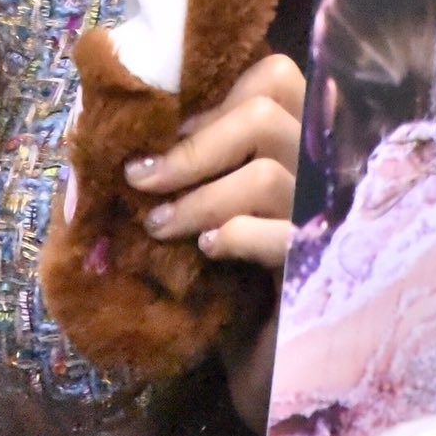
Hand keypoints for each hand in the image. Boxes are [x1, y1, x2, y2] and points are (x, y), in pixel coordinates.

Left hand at [125, 52, 304, 430]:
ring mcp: (331, 215)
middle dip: (192, 148)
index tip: (168, 129)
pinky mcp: (323, 268)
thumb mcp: (209, 198)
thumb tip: (103, 122)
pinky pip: (282, 237)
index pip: (275, 75)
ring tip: (158, 225)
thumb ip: (182, 154)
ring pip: (266, 177)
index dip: (215, 95)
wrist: (275, 360)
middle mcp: (326, 164)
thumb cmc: (236, 266)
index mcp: (304, 132)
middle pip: (267, 114)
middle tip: (140, 179)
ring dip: (198, 199)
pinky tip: (209, 250)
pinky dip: (236, 236)